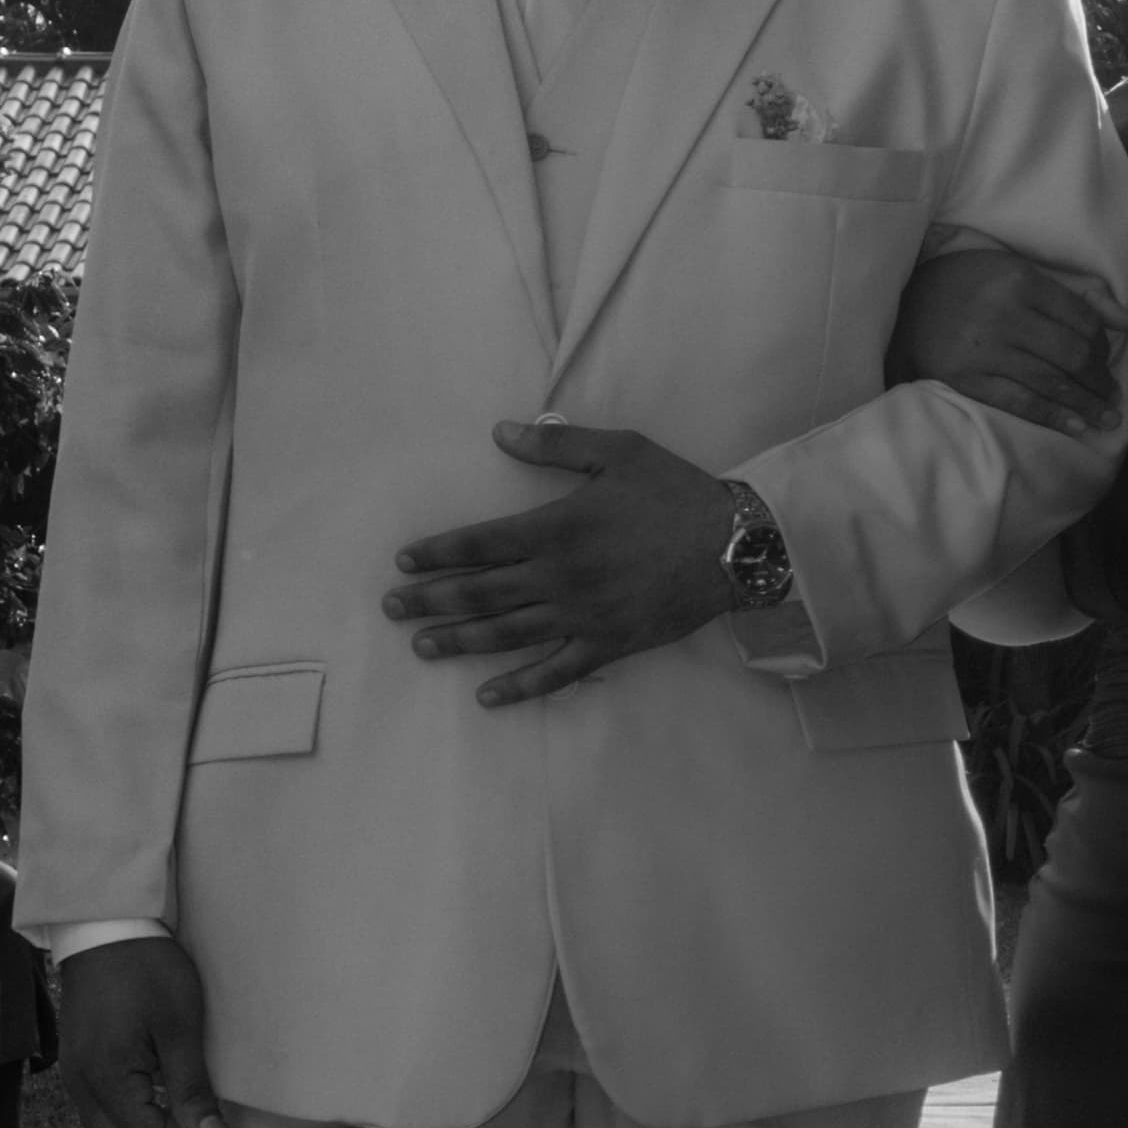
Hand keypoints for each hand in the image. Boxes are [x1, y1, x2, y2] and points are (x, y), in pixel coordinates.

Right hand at [55, 935, 226, 1127]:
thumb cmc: (148, 969)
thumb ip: (191, 1089)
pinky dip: (131, 1123)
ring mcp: (75, 1083)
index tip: (213, 1120)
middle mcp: (82, 1090)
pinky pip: (102, 1121)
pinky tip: (156, 1096)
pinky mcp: (76, 1073)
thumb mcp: (180, 1027)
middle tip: (201, 1124)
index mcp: (108, 1079)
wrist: (104, 928)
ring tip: (182, 1110)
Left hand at [386, 425, 745, 706]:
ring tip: (422, 646)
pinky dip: (519, 687)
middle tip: (392, 609)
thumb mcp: (618, 451)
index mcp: (556, 528)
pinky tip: (487, 695)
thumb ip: (555, 444)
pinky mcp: (607, 645)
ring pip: (506, 634)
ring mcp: (581, 616)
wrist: (735, 545)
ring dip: (459, 641)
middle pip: (480, 592)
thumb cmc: (675, 492)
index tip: (404, 563)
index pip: (479, 543)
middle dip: (431, 600)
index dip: (437, 553)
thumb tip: (500, 432)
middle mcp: (560, 577)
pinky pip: (555, 672)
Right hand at [892, 241, 1125, 430]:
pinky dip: (1052, 416)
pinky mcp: (965, 378)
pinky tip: (1075, 426)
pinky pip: (1018, 402)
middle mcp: (1004, 314)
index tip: (1106, 361)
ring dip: (1085, 404)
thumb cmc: (973, 283)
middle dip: (1099, 380)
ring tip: (1106, 418)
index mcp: (1022, 281)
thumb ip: (1078, 295)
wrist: (909, 298)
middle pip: (1072, 354)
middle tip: (1111, 395)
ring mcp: (983, 350)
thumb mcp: (1022, 272)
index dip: (1103, 346)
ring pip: (1050, 382)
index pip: (1082, 321)